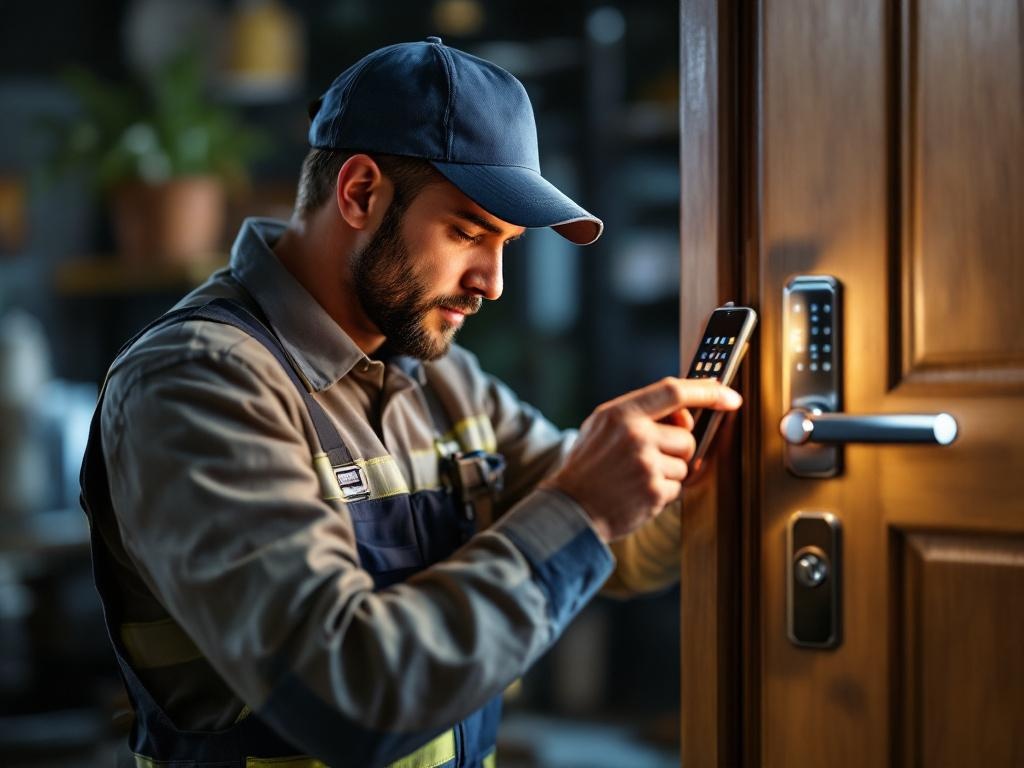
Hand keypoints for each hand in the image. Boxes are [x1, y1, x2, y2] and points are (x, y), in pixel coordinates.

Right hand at [542, 377, 741, 541]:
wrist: (568, 508)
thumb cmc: (589, 464)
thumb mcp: (603, 426)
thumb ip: (641, 413)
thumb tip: (686, 415)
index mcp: (622, 413)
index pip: (674, 392)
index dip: (707, 391)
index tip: (730, 397)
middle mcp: (636, 435)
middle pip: (686, 437)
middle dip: (676, 450)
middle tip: (646, 459)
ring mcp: (646, 464)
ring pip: (685, 465)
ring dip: (668, 473)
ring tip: (636, 477)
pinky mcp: (654, 492)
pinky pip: (678, 488)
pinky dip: (663, 492)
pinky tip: (637, 493)